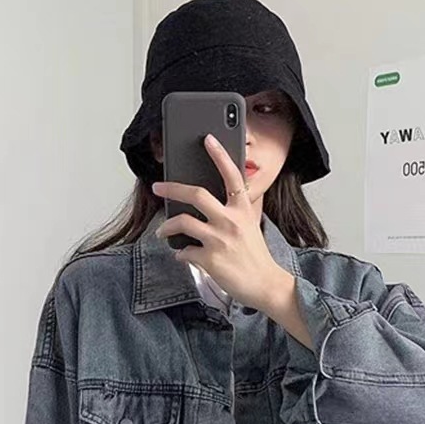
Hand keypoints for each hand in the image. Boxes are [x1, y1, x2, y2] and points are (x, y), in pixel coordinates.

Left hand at [151, 133, 283, 311]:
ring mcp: (219, 240)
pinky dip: (180, 253)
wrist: (265, 284)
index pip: (232, 176)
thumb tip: (207, 205)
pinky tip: (182, 254)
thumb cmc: (255, 256)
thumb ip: (233, 212)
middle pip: (196, 194)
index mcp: (243, 210)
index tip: (208, 139)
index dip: (220, 155)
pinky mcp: (210, 259)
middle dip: (172, 188)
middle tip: (158, 187)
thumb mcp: (250, 226)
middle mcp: (231, 221)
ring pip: (183, 222)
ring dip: (166, 226)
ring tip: (161, 230)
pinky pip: (184, 251)